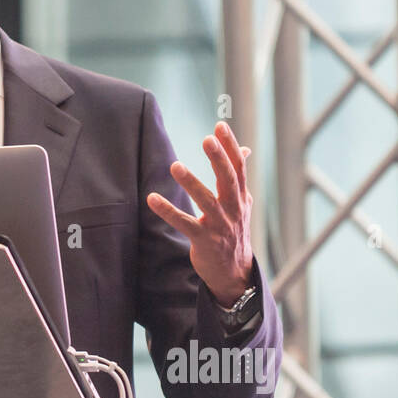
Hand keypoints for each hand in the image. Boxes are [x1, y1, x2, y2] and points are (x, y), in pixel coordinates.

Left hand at [145, 121, 254, 307]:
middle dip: (219, 159)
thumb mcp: (241, 202)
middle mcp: (233, 209)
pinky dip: (168, 211)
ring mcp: (219, 226)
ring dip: (191, 183)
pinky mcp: (203, 240)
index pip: (238, 167)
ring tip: (175, 165)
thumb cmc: (234, 230)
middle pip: (228, 180)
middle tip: (207, 139)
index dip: (230, 146)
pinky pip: (184, 223)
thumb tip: (245, 149)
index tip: (220, 125)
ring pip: (206, 201)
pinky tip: (152, 198)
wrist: (234, 271)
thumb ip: (239, 176)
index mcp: (240, 197)